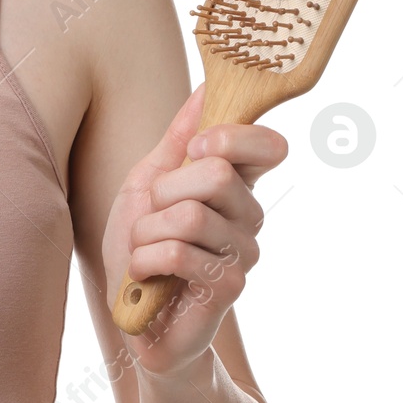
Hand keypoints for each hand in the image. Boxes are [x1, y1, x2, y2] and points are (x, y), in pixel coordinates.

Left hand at [103, 82, 286, 377]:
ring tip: (146, 251)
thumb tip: (206, 88)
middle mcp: (250, 217)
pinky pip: (179, 253)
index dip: (231, 136)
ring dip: (147, 233)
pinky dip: (145, 260)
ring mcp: (244, 253)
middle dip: (164, 192)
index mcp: (237, 186)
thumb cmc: (142, 246)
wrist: (135, 314)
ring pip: (189, 214)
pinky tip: (147, 275)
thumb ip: (178, 139)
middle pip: (215, 173)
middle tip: (153, 217)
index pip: (267, 145)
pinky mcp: (229, 287)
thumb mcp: (148, 182)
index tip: (198, 146)